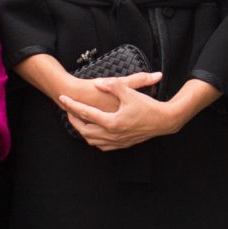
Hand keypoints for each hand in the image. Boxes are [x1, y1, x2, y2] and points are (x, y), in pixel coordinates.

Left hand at [58, 72, 174, 151]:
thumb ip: (112, 85)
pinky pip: (103, 146)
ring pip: (92, 140)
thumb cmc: (148, 106)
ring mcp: (118, 141)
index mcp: (112, 122)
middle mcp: (112, 134)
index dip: (72, 104)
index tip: (62, 98)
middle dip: (74, 120)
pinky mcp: (123, 144)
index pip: (85, 113)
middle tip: (68, 110)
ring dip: (83, 131)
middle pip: (84, 130)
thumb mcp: (129, 92)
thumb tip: (98, 83)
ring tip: (79, 120)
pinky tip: (94, 132)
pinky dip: (94, 139)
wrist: (164, 121)